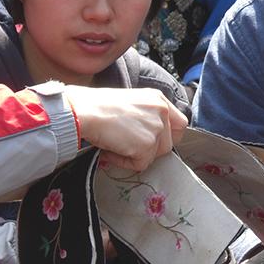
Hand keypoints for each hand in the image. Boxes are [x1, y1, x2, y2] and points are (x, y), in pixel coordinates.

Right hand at [64, 86, 187, 171]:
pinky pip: (140, 164)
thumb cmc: (97, 106)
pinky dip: (124, 162)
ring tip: (115, 145)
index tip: (153, 142)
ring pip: (155, 155)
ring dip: (135, 155)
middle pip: (169, 143)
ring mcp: (156, 128)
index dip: (169, 137)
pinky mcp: (147, 145)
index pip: (180, 124)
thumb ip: (147, 116)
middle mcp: (162, 111)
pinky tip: (111, 150)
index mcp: (158, 99)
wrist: (82, 111)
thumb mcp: (131, 103)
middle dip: (149, 149)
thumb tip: (151, 136)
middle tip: (126, 144)